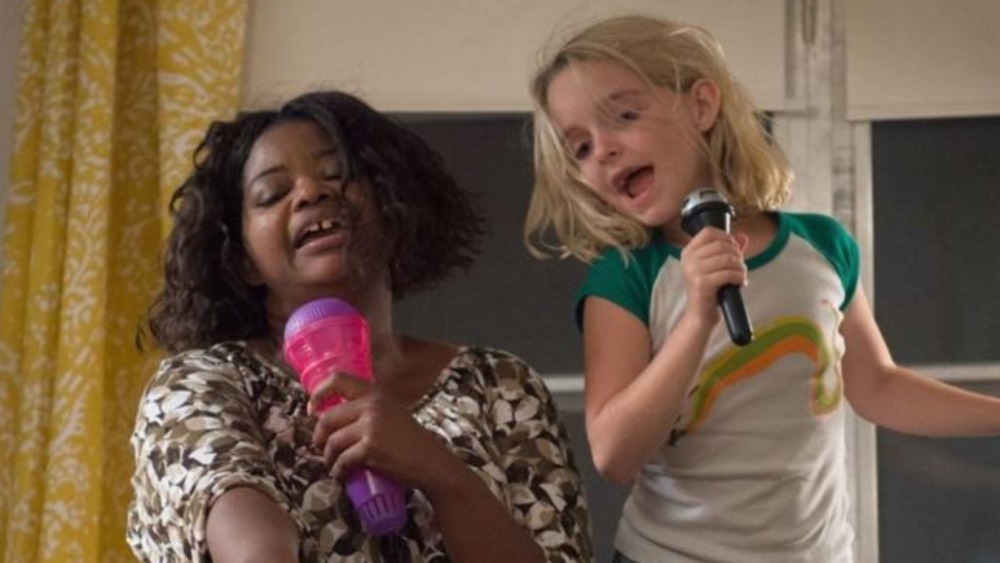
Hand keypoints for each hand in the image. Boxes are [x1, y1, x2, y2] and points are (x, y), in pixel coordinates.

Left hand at [308, 372, 458, 489]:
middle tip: (322, 447)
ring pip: (332, 441)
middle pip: (327, 417)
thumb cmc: (410, 441)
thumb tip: (332, 417)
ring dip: (328, 457)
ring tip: (335, 464)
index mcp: (375, 391)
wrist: (430, 461)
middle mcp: (372, 404)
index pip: (336, 379)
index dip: (318, 394)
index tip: (312, 409)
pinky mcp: (370, 447)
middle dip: (319, 436)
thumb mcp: (390, 413)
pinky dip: (339, 471)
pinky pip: (342, 460)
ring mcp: (371, 425)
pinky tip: (343, 474)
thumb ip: (367, 408)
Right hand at [679, 227, 747, 321]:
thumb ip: (730, 250)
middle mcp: (688, 259)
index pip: (708, 232)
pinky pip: (728, 273)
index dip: (726, 237)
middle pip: (721, 245)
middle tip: (740, 266)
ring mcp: (693, 271)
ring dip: (740, 267)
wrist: (701, 316)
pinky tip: (740, 283)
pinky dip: (739, 277)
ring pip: (727, 259)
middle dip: (737, 254)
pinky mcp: (702, 283)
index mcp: (688, 252)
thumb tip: (744, 236)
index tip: (734, 248)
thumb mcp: (718, 267)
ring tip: (741, 275)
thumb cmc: (711, 291)